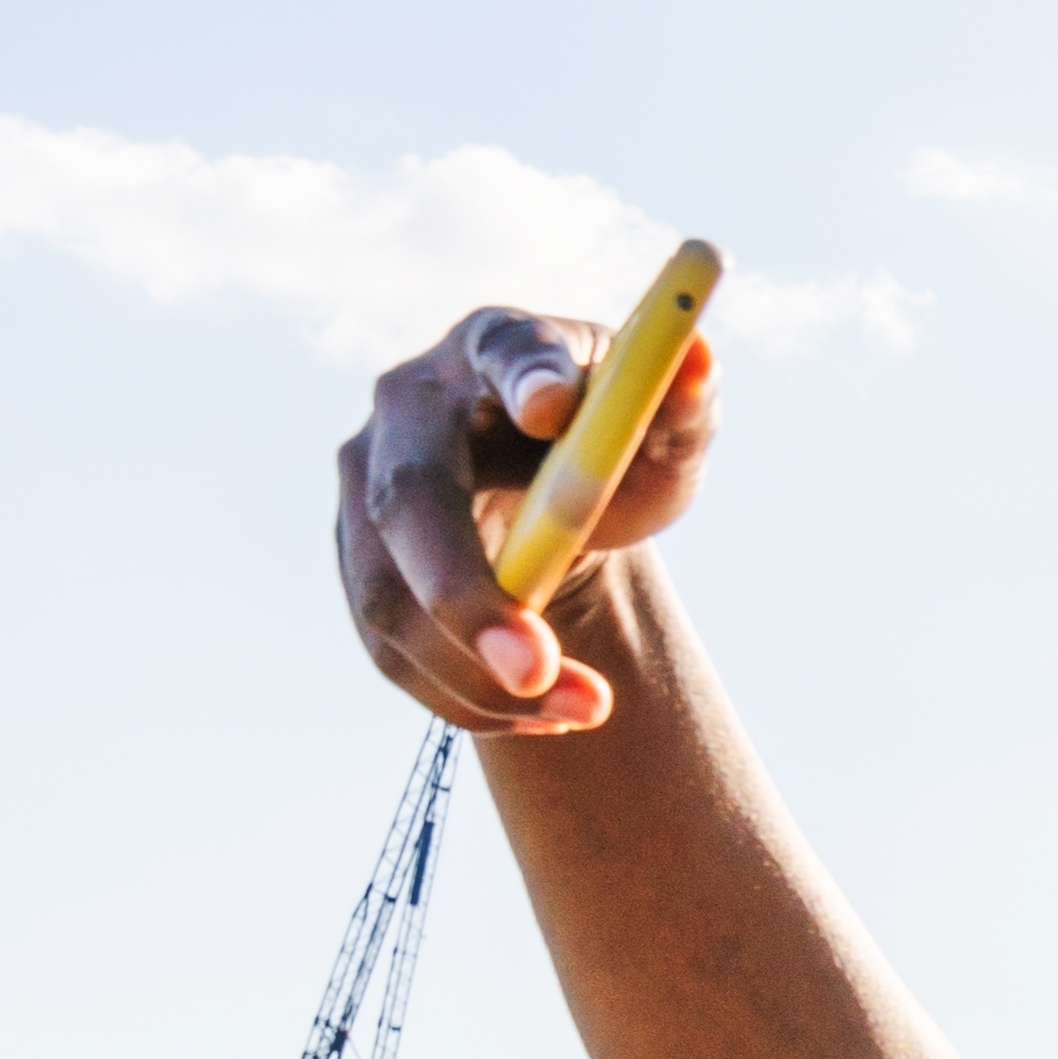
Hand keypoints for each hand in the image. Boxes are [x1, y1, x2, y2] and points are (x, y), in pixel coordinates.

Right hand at [331, 303, 724, 739]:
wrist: (561, 493)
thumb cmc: (620, 443)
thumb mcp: (670, 429)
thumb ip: (689, 404)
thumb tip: (698, 360)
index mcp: (498, 344)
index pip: (507, 350)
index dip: (525, 375)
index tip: (553, 408)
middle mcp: (411, 403)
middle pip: (409, 500)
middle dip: (467, 598)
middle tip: (537, 670)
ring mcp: (367, 482)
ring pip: (388, 595)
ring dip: (475, 674)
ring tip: (585, 709)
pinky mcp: (359, 558)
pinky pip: (389, 646)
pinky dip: (464, 696)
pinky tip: (543, 714)